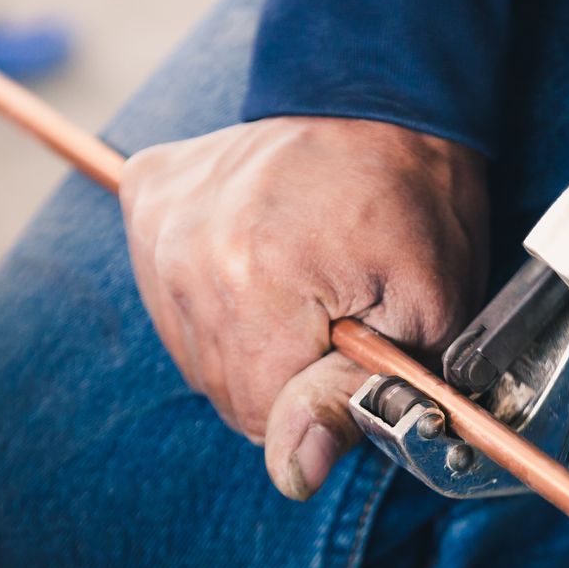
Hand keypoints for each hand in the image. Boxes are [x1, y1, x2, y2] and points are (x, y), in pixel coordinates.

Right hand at [120, 117, 486, 498]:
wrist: (382, 97)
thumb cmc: (418, 204)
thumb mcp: (424, 314)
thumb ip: (355, 398)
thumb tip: (295, 470)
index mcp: (253, 289)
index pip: (264, 417)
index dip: (321, 397)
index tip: (355, 350)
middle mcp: (184, 257)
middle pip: (224, 386)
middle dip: (284, 368)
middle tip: (336, 309)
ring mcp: (156, 225)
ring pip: (194, 345)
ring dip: (247, 332)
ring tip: (300, 274)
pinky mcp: (145, 198)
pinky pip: (169, 286)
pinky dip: (212, 284)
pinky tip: (261, 249)